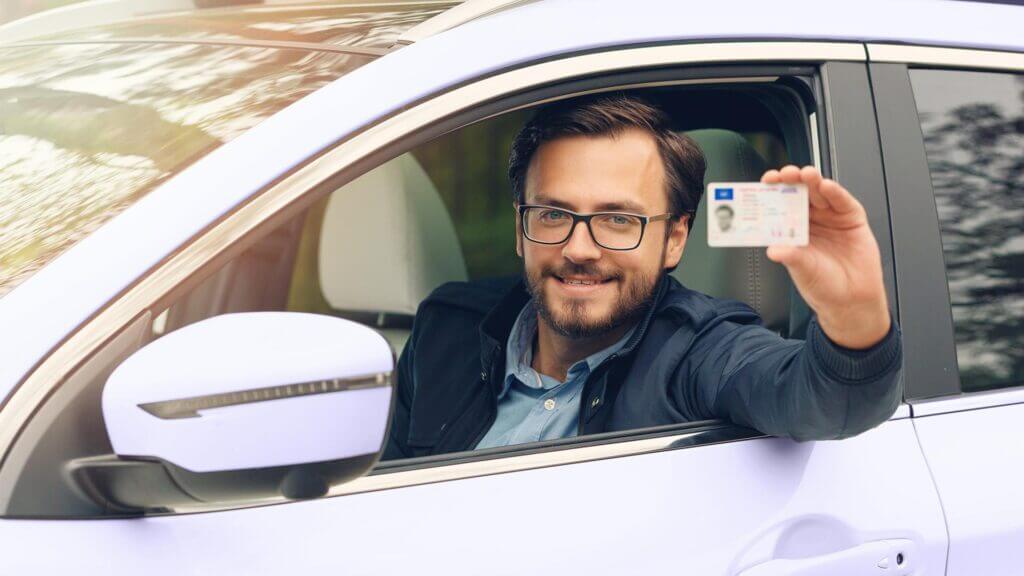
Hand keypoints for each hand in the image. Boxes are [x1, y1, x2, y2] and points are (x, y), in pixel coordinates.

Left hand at [761, 165, 890, 348]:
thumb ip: (791, 257)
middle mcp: (812, 220)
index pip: (781, 204)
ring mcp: (832, 218)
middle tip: (786, 174)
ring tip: (806, 175)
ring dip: (813, 181)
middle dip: (792, 180)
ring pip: (820, 193)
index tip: (767, 182)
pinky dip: (835, 192)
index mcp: (794, 230)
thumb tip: (773, 250)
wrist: (852, 300)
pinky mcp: (852, 219)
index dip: (775, 191)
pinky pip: (843, 201)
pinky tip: (827, 187)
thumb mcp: (802, 270)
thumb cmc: (824, 286)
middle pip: (800, 193)